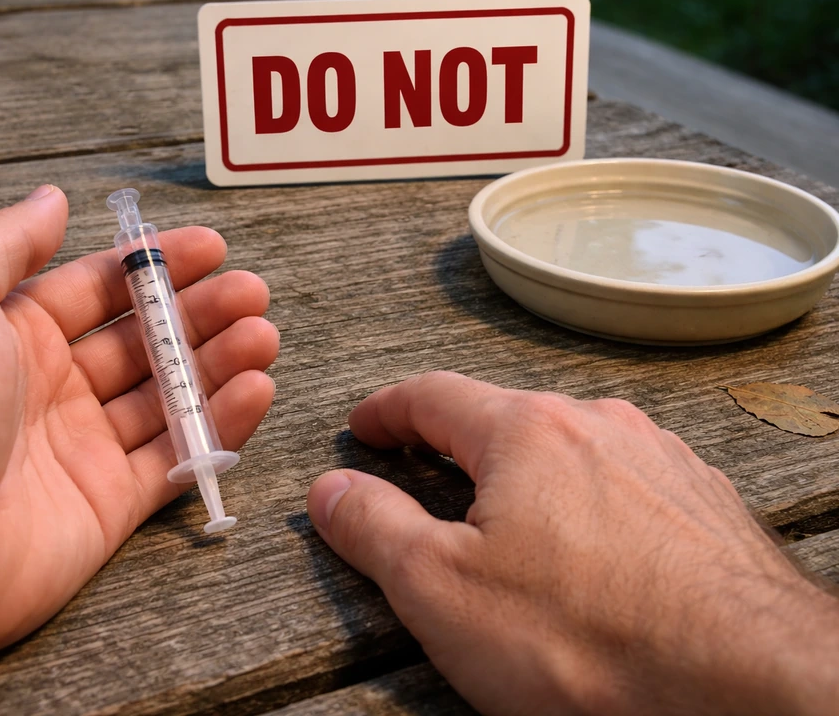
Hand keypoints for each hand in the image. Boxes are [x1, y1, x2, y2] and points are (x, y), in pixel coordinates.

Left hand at [0, 185, 278, 713]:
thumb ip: (5, 239)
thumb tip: (53, 198)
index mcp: (12, 335)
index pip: (100, 291)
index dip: (156, 267)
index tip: (211, 248)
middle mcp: (50, 390)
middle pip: (144, 343)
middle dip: (200, 315)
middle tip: (251, 294)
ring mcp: (82, 450)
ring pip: (169, 399)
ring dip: (219, 365)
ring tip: (262, 337)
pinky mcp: (107, 507)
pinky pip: (177, 460)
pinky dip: (219, 428)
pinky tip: (253, 391)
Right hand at [307, 372, 838, 714]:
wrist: (749, 687)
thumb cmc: (591, 639)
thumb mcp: (441, 589)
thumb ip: (375, 528)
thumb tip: (331, 490)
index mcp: (527, 431)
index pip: (434, 394)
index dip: (388, 410)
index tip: (367, 426)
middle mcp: (599, 427)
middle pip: (505, 417)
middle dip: (456, 442)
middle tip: (423, 470)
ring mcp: (661, 462)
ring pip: (571, 449)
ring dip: (526, 473)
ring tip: (506, 517)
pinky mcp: (705, 507)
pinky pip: (625, 485)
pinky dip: (587, 502)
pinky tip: (589, 550)